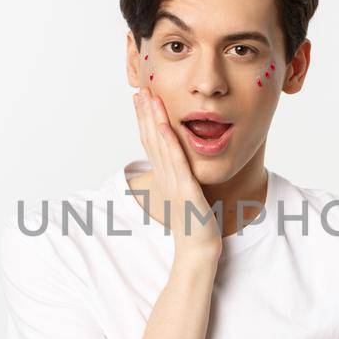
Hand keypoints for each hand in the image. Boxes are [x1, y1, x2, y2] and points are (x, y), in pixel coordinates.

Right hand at [133, 86, 221, 258]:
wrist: (199, 249)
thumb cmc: (196, 225)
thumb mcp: (187, 195)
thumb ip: (183, 178)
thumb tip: (184, 166)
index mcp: (165, 176)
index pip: (152, 142)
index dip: (146, 119)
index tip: (141, 98)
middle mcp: (165, 176)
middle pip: (151, 139)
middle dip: (146, 113)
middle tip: (139, 89)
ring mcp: (173, 182)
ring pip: (160, 145)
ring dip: (153, 119)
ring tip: (148, 97)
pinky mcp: (185, 189)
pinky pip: (176, 161)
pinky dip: (168, 142)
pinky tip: (163, 125)